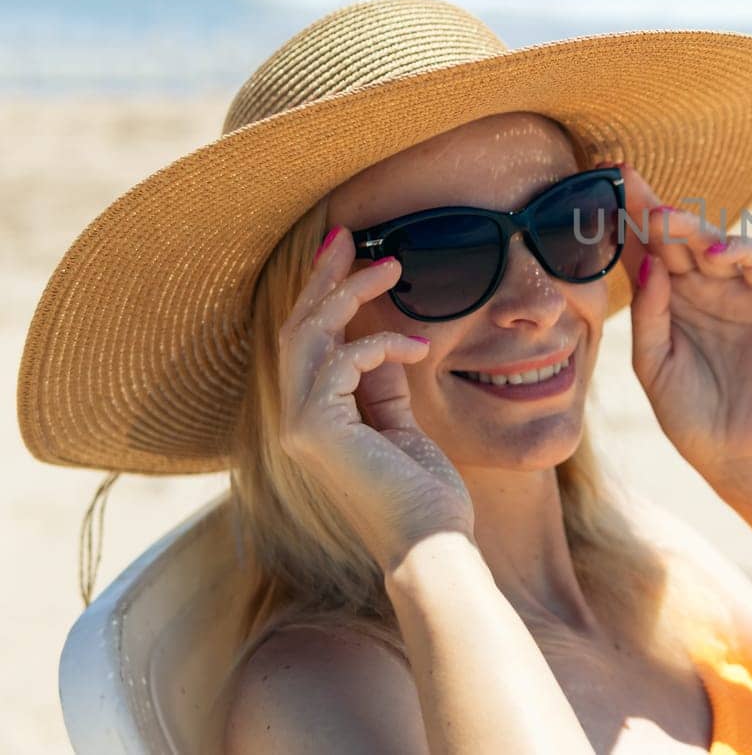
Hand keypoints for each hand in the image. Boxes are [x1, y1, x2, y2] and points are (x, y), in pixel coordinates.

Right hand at [275, 227, 474, 573]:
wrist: (430, 544)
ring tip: (392, 267)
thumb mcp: (402, 429)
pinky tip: (417, 345)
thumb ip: (384, 390)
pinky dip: (380, 343)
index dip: (320, 294)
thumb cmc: (423, 496)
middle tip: (348, 235)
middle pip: (297, 329)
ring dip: (349, 293)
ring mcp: (298, 426)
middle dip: (322, 278)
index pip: (307, 343)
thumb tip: (384, 345)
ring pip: (309, 335)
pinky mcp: (315, 430)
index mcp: (312, 420)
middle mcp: (294, 421)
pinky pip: (341, 360)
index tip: (343, 252)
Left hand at [609, 162, 751, 489]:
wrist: (733, 450)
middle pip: (673, 233)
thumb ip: (649, 314)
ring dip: (688, 223)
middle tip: (622, 176)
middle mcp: (699, 285)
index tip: (596, 186)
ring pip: (712, 238)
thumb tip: (648, 263)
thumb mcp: (653, 363)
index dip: (623, 218)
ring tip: (663, 216)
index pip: (643, 248)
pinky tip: (713, 252)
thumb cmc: (688, 411)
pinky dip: (738, 248)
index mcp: (667, 298)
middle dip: (648, 203)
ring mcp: (734, 290)